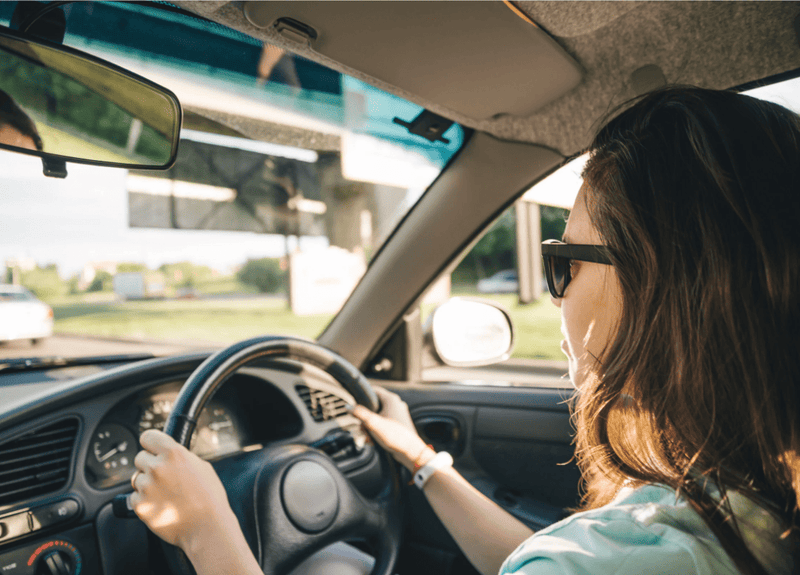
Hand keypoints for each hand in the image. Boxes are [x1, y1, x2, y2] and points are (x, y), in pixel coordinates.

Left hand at [130, 429, 241, 554]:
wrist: (206, 527)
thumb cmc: (209, 498)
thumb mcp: (201, 467)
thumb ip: (181, 457)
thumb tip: (169, 454)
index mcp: (174, 453)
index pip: (147, 436)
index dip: (150, 443)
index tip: (152, 449)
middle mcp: (157, 468)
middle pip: (139, 458)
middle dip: (149, 465)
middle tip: (164, 477)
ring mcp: (146, 487)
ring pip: (136, 478)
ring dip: (147, 484)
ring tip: (165, 494)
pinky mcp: (139, 505)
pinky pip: (134, 497)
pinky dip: (145, 501)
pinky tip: (161, 505)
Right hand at [351, 387, 433, 470]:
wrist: (410, 452)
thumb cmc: (395, 437)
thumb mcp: (373, 424)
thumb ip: (360, 414)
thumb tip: (348, 407)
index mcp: (391, 400)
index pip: (373, 390)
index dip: (362, 397)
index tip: (355, 405)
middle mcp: (396, 404)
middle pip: (374, 406)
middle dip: (365, 418)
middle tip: (362, 427)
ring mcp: (398, 414)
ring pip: (378, 416)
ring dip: (370, 426)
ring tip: (367, 436)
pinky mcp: (398, 424)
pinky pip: (383, 424)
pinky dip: (377, 430)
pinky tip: (372, 440)